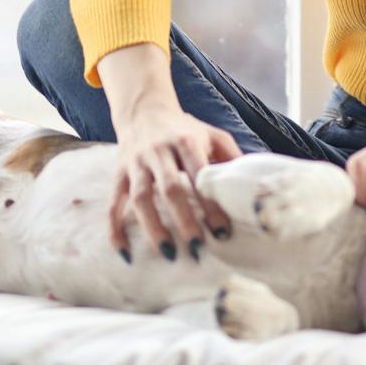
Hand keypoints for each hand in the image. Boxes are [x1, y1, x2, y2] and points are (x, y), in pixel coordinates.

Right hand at [109, 106, 241, 262]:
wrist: (144, 111)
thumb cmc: (184, 130)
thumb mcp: (211, 135)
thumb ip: (230, 158)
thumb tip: (251, 187)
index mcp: (185, 141)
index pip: (199, 175)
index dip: (210, 204)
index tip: (222, 232)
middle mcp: (158, 152)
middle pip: (170, 188)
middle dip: (183, 220)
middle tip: (197, 248)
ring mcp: (136, 164)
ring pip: (141, 198)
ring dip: (153, 227)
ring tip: (168, 253)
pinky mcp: (119, 174)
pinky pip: (114, 203)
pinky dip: (116, 229)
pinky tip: (125, 252)